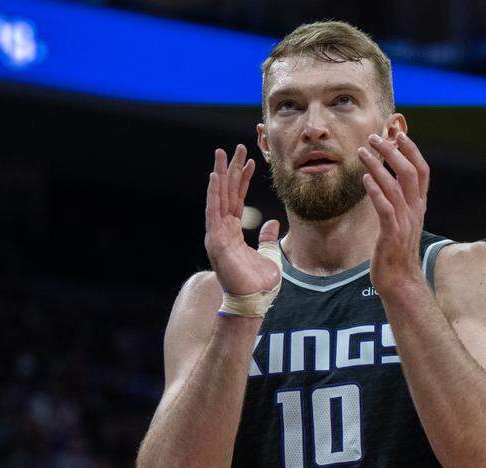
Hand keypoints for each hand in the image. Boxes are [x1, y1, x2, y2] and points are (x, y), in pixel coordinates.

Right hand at [204, 144, 280, 295]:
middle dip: (230, 170)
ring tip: (222, 155)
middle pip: (226, 194)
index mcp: (232, 233)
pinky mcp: (216, 240)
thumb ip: (267, 238)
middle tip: (234, 149)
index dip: (243, 180)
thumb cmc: (258, 283)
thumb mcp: (269, 254)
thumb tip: (272, 223)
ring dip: (219, 176)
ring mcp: (216, 235)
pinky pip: (214, 212)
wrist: (253, 300)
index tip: (250, 161)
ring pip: (218, 198)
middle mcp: (222, 230)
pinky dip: (213, 194)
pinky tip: (214, 177)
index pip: (237, 200)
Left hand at [358, 132, 430, 294]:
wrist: (400, 282)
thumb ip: (397, 202)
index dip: (411, 149)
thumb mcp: (400, 222)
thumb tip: (386, 181)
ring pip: (396, 186)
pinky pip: (385, 207)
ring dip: (378, 165)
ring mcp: (405, 222)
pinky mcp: (391, 234)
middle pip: (410, 172)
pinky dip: (376, 190)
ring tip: (362, 151)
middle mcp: (415, 211)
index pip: (422, 170)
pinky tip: (364, 178)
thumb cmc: (396, 251)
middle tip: (374, 136)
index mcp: (419, 206)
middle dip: (393, 150)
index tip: (398, 132)